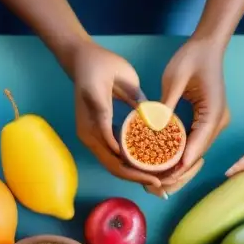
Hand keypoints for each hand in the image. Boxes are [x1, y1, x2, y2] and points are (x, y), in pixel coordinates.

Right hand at [69, 41, 168, 195]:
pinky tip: (149, 165)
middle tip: (160, 184)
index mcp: (92, 127)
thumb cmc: (98, 66)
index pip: (115, 158)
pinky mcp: (100, 134)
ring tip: (157, 178)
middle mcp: (91, 137)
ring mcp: (94, 136)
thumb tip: (133, 132)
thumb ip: (115, 107)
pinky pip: (116, 154)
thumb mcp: (108, 83)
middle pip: (115, 167)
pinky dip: (131, 162)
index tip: (155, 178)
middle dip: (137, 178)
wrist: (83, 59)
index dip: (134, 171)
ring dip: (135, 174)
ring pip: (115, 165)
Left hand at [159, 37, 229, 194]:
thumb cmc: (192, 57)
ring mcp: (215, 122)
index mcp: (213, 114)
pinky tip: (166, 161)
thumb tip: (151, 128)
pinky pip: (195, 142)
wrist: (208, 45)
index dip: (180, 165)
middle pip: (198, 155)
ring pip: (197, 152)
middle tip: (158, 184)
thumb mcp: (174, 79)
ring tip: (160, 178)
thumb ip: (165, 105)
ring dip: (180, 165)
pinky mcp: (209, 121)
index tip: (164, 178)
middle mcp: (218, 122)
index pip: (196, 147)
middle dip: (179, 172)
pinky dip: (182, 153)